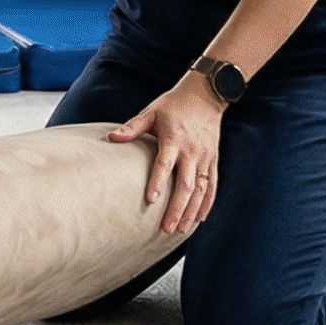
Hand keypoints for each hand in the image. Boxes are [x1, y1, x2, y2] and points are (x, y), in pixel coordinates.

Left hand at [108, 73, 227, 234]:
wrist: (205, 95)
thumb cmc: (173, 105)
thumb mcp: (151, 112)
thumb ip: (133, 127)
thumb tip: (112, 138)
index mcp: (174, 139)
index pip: (165, 164)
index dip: (158, 182)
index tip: (151, 200)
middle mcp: (192, 151)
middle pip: (186, 184)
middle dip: (177, 208)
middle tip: (166, 228)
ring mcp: (205, 157)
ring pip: (201, 189)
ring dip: (192, 211)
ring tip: (181, 229)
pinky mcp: (213, 160)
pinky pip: (212, 185)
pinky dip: (207, 203)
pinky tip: (200, 219)